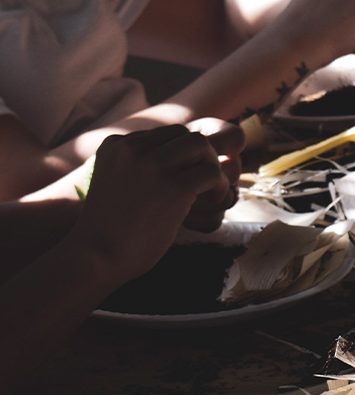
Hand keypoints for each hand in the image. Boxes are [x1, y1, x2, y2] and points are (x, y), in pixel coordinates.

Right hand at [72, 123, 243, 282]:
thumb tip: (181, 156)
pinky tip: (215, 199)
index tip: (185, 173)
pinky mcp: (175, 187)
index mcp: (115, 145)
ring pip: (200, 145)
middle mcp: (133, 148)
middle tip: (203, 179)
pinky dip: (220, 184)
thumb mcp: (115, 182)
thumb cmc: (108, 230)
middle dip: (198, 154)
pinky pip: (211, 172)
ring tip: (211, 188)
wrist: (95, 260)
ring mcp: (154, 165)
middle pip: (183, 134)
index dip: (179, 153)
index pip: (162, 134)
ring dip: (211, 164)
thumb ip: (138, 164)